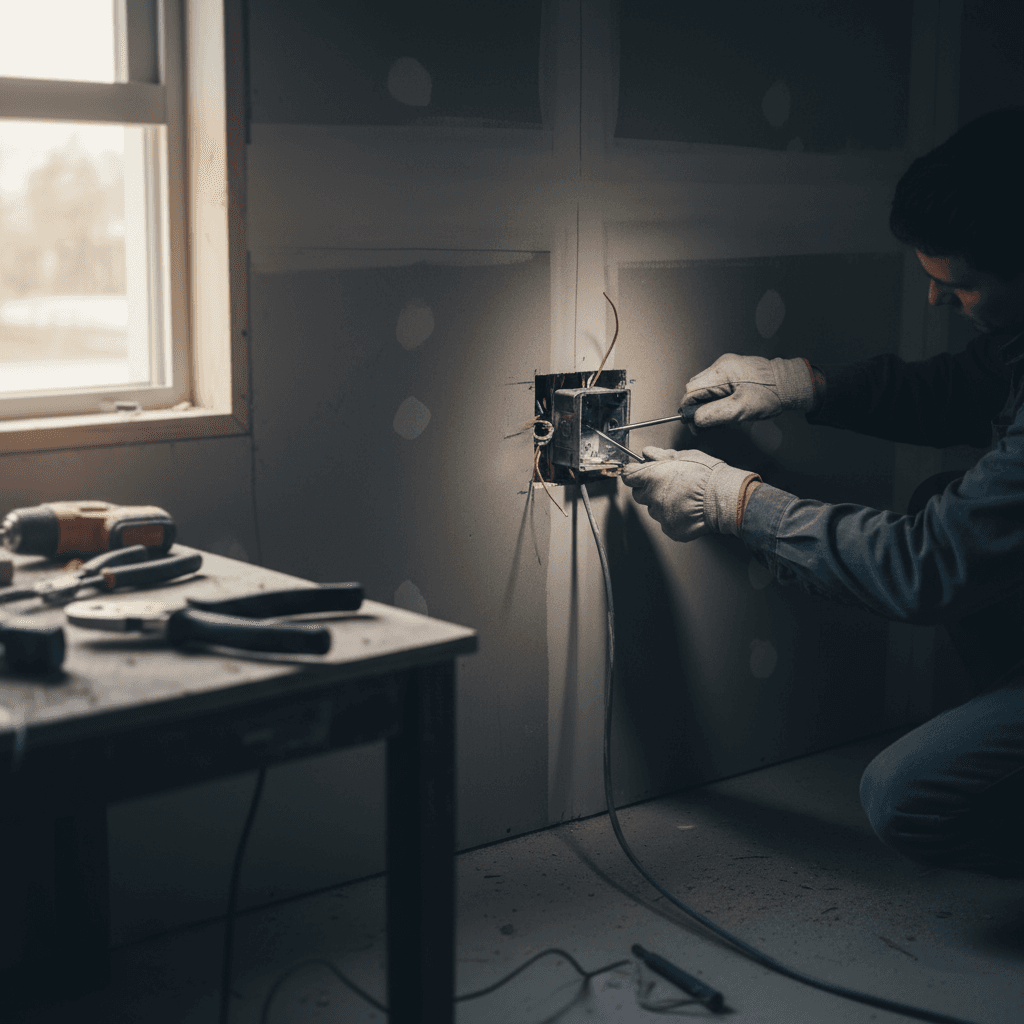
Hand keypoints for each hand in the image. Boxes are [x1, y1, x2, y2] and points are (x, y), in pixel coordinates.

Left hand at [621, 447, 754, 540]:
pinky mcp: (670, 529)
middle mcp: (653, 497)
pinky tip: (686, 509)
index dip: (634, 474)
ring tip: (681, 497)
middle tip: (666, 485)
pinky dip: (673, 517)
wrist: (724, 498)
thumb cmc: (708, 475)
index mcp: (652, 477)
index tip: (637, 474)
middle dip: (648, 489)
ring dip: (661, 504)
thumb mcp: (685, 455)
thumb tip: (649, 453)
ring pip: (653, 509)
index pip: (628, 476)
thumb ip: (662, 455)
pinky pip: (666, 523)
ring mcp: (661, 515)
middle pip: (639, 494)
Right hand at [681, 354, 813, 430]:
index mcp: (721, 372)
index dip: (689, 409)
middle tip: (709, 422)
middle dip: (698, 407)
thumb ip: (714, 415)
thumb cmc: (770, 394)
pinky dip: (716, 397)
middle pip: (695, 388)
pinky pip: (715, 384)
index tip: (695, 424)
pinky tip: (727, 405)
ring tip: (722, 414)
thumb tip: (694, 419)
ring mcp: (727, 366)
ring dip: (707, 403)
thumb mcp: (740, 410)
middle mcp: (721, 365)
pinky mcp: (733, 370)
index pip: (691, 391)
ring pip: (704, 387)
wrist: (789, 384)